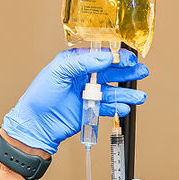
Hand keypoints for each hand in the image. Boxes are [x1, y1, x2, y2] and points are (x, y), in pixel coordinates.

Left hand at [0, 47, 147, 154]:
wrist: (37, 124)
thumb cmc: (41, 96)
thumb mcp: (58, 72)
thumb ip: (81, 63)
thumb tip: (105, 56)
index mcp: (74, 63)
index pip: (98, 56)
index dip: (115, 56)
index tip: (128, 57)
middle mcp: (83, 76)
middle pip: (110, 72)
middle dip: (126, 71)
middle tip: (141, 71)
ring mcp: (88, 93)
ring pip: (113, 90)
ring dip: (126, 93)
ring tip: (138, 96)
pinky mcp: (91, 108)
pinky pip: (109, 106)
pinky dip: (118, 107)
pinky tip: (125, 107)